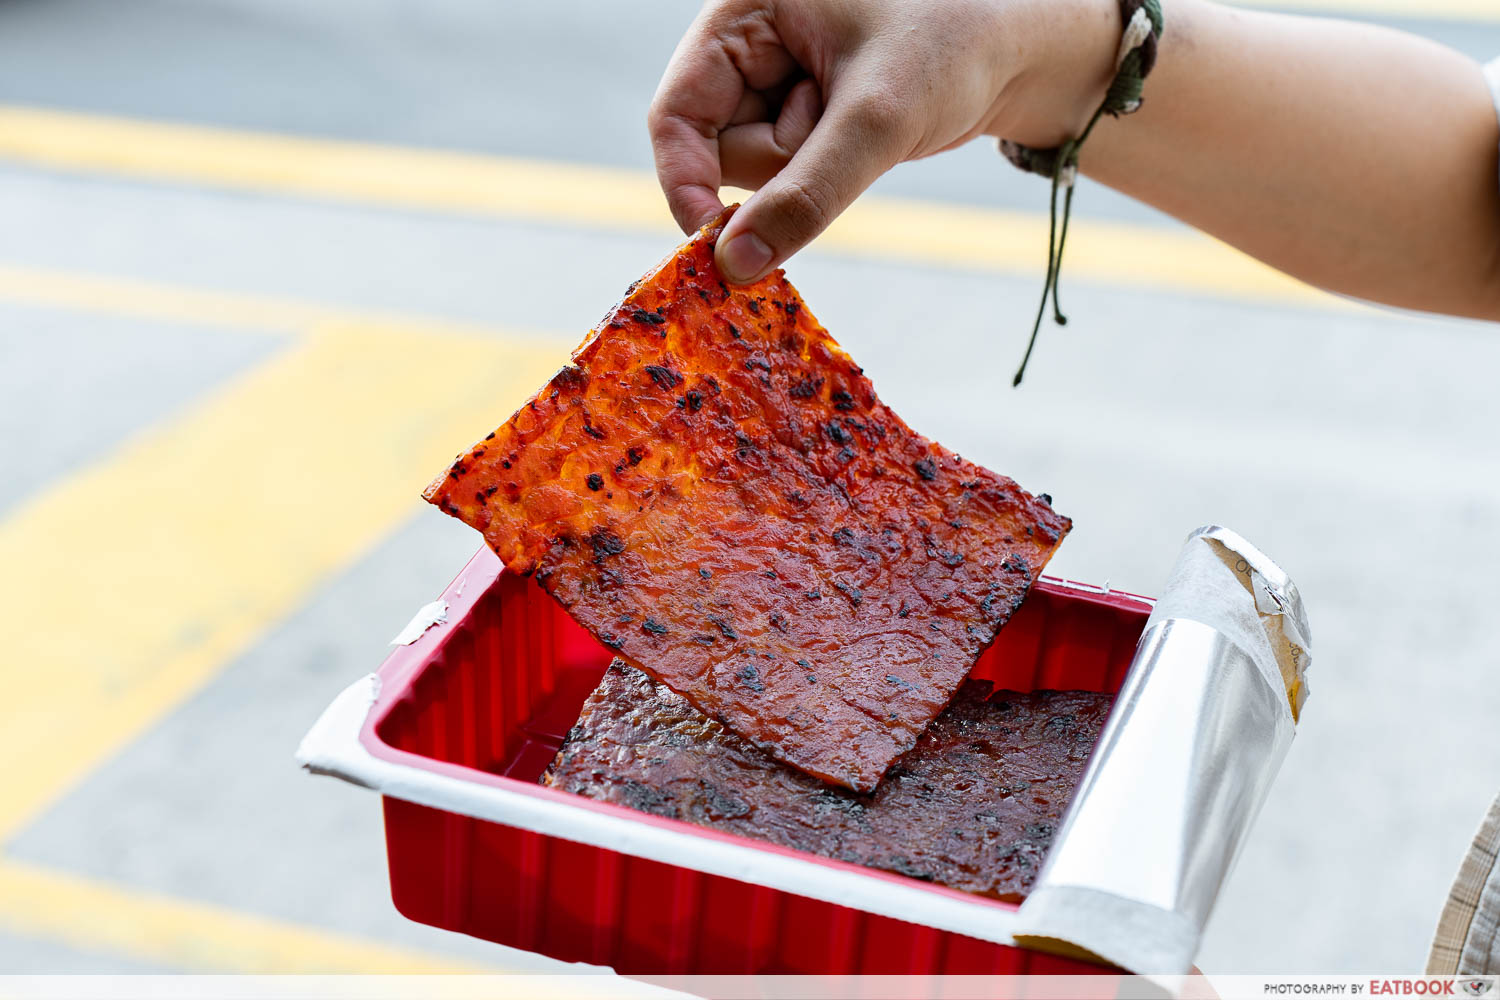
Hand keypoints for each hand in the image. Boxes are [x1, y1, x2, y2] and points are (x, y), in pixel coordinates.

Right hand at [647, 0, 1119, 282]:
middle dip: (779, 160)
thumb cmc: (955, 45)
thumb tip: (735, 266)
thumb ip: (805, 194)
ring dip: (808, 167)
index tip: (713, 242)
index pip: (676, 110)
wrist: (1023, 50)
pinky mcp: (805, 116)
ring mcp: (776, 82)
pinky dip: (824, 172)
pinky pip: (787, 174)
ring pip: (754, 169)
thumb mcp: (878, 117)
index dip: (686, 180)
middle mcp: (749, 42)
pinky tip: (868, 134)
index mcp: (745, 10)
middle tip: (843, 129)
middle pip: (715, 147)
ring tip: (868, 120)